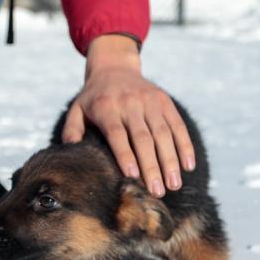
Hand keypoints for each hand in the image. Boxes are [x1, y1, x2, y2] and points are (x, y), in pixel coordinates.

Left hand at [62, 34, 194, 196]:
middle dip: (152, 167)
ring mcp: (150, 101)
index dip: (125, 155)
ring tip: (173, 185)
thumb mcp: (76, 110)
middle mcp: (130, 103)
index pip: (117, 134)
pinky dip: (184, 146)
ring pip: (163, 134)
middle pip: (143, 138)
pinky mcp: (164, 101)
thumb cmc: (93, 98)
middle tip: (157, 192)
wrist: (114, 68)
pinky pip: (177, 125)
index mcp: (106, 107)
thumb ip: (72, 131)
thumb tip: (71, 152)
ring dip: (170, 161)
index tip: (133, 177)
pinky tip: (188, 166)